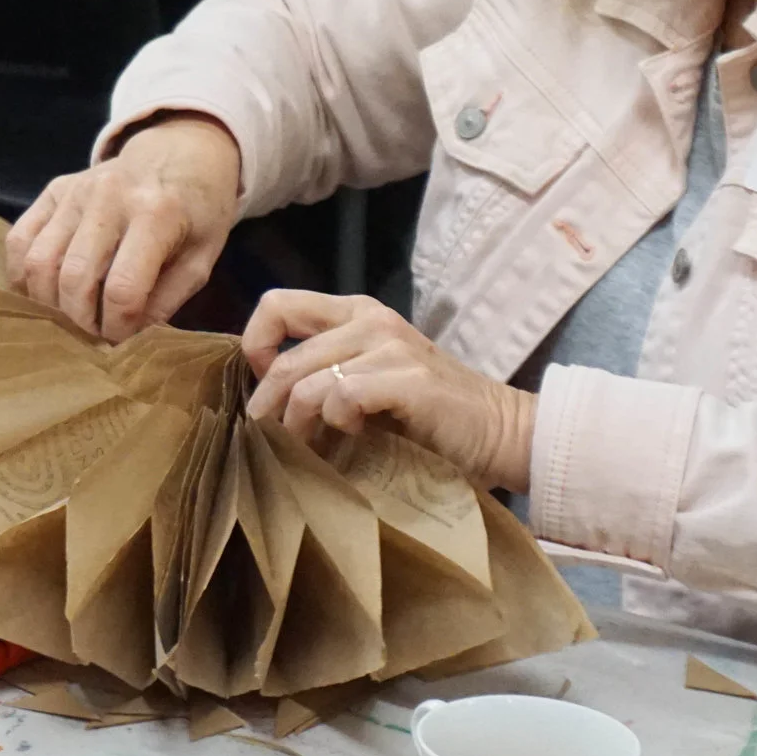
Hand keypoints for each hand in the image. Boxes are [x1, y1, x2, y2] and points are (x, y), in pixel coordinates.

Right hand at [7, 114, 241, 338]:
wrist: (179, 153)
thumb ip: (168, 300)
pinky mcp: (53, 190)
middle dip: (81, 322)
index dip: (118, 328)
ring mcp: (75, 190)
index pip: (123, 289)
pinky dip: (23, 276)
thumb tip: (128, 340)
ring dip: (49, 304)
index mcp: (156, 214)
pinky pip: (18, 240)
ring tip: (71, 317)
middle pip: (73, 278)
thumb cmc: (197, 212)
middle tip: (95, 334)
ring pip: (38, 262)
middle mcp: (109, 197)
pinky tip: (46, 291)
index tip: (122, 339)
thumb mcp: (202, 258)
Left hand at [242, 291, 536, 490]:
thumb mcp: (369, 382)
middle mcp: (370, 320)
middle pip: (286, 358)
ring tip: (312, 451)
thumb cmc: (429, 416)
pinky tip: (355, 439)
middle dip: (269, 408)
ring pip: (307, 381)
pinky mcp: (408, 378)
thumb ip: (325, 376)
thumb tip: (264, 402)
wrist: (500, 431)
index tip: (263, 389)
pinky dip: (337, 426)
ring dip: (299, 426)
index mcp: (356, 313)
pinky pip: (342, 397)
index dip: (256, 346)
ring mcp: (391, 346)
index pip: (277, 305)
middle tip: (274, 443)